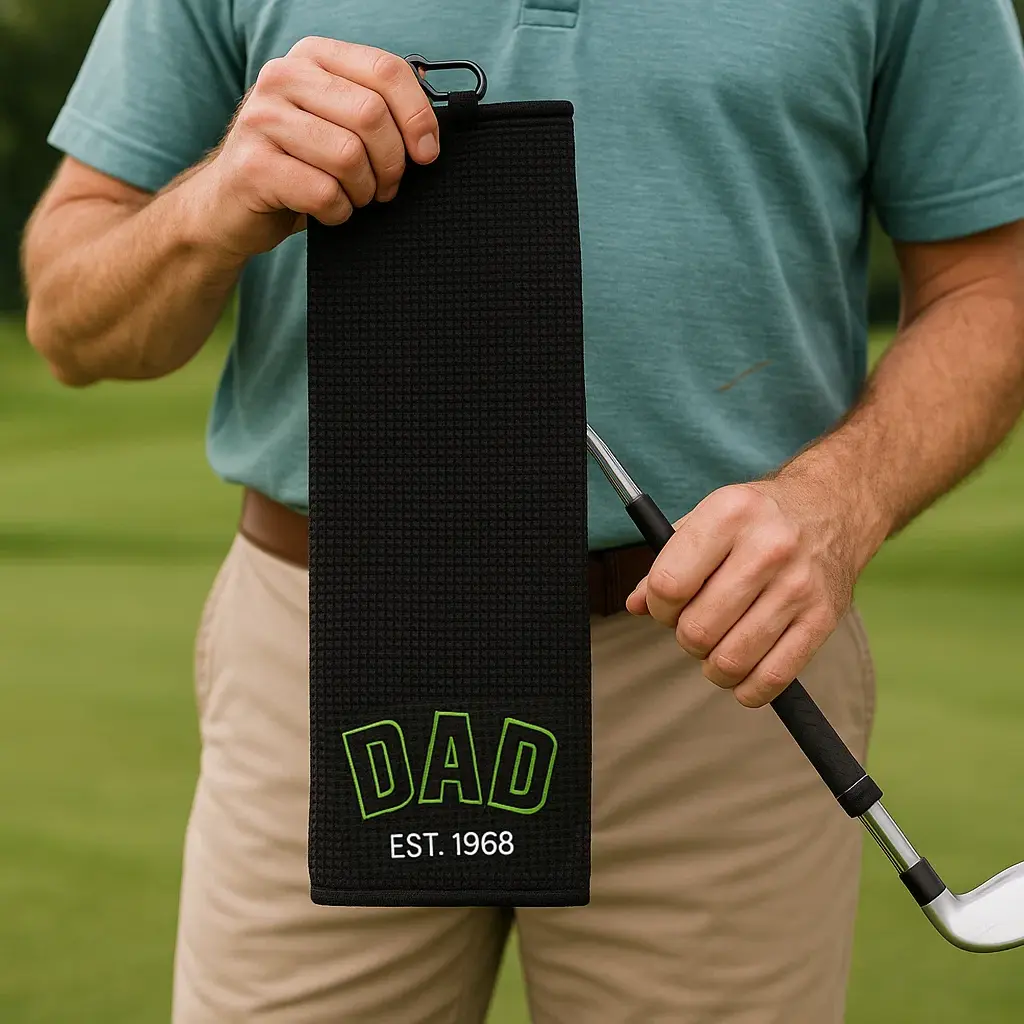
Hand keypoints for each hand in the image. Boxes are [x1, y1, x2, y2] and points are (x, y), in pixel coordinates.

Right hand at [191, 38, 438, 258]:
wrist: (230, 205)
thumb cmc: (296, 166)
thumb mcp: (334, 124)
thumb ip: (374, 107)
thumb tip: (430, 112)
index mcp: (312, 57)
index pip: (385, 70)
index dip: (418, 117)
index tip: (426, 154)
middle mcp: (282, 77)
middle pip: (371, 115)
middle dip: (392, 163)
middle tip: (386, 187)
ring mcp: (262, 119)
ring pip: (349, 156)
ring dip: (364, 191)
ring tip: (355, 198)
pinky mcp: (252, 166)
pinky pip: (324, 192)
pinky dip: (339, 212)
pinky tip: (330, 211)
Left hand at [625, 475, 861, 707]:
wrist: (831, 509)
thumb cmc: (757, 520)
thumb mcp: (707, 519)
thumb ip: (665, 562)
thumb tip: (634, 605)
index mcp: (730, 514)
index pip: (669, 585)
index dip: (657, 606)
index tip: (665, 605)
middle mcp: (768, 547)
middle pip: (698, 628)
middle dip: (685, 637)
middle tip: (695, 625)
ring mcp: (799, 585)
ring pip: (731, 659)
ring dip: (713, 666)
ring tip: (717, 647)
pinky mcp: (823, 617)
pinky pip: (774, 676)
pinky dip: (748, 688)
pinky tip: (742, 673)